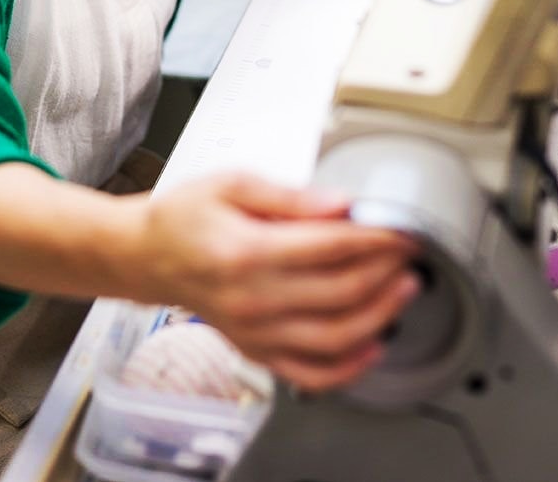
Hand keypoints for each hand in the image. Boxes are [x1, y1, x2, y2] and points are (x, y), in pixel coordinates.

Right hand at [131, 172, 420, 392]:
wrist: (147, 257)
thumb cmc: (186, 216)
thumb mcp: (233, 184)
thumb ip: (290, 196)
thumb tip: (340, 204)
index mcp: (247, 252)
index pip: (329, 247)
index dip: (375, 238)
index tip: (402, 230)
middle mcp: (253, 299)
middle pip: (339, 293)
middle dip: (385, 272)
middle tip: (410, 255)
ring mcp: (255, 333)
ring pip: (333, 338)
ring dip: (379, 316)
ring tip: (403, 291)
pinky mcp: (256, 352)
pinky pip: (309, 374)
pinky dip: (347, 368)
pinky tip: (372, 347)